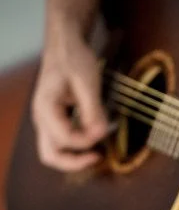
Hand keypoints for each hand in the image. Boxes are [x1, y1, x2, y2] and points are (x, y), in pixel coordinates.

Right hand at [32, 30, 107, 171]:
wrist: (65, 47)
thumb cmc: (74, 60)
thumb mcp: (88, 83)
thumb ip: (93, 110)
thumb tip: (101, 134)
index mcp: (46, 108)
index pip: (65, 139)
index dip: (88, 140)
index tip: (105, 130)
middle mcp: (41, 118)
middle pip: (50, 156)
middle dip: (75, 162)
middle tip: (99, 157)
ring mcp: (46, 121)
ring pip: (54, 153)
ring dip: (75, 157)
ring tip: (97, 152)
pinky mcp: (55, 121)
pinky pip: (61, 143)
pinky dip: (76, 148)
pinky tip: (93, 140)